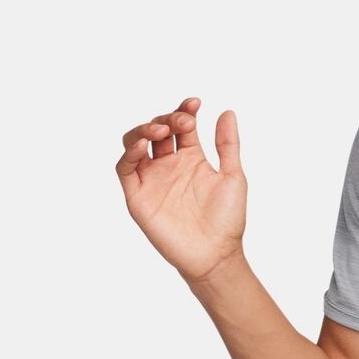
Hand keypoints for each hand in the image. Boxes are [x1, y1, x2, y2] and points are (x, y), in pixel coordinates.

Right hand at [114, 95, 245, 282]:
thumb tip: (228, 112)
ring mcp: (151, 180)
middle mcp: (168, 166)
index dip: (184, 110)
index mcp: (190, 159)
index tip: (195, 103)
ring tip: (163, 129)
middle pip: (156, 130)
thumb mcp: (233, 176)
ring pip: (135, 143)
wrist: (216, 255)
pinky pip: (125, 168)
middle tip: (183, 121)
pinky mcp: (138, 196)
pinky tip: (144, 144)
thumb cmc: (227, 221)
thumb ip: (228, 145)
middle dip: (168, 118)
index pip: (181, 126)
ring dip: (144, 129)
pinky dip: (130, 152)